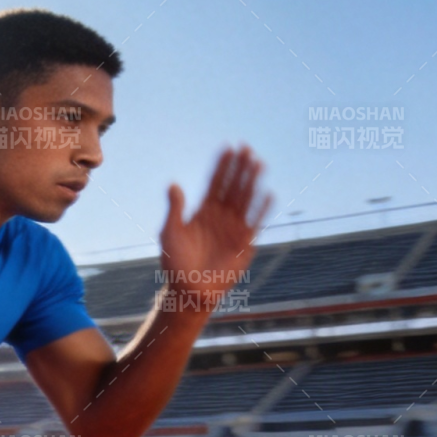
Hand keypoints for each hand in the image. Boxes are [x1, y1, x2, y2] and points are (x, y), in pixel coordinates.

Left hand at [159, 147, 270, 316]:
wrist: (188, 290)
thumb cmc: (175, 263)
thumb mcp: (170, 233)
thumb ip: (175, 209)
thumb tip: (173, 184)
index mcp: (203, 211)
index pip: (215, 182)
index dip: (222, 166)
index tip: (228, 147)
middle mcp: (221, 215)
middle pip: (233, 186)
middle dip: (239, 168)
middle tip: (246, 148)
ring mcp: (234, 227)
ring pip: (245, 199)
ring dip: (252, 181)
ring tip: (258, 163)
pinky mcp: (244, 242)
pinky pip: (255, 222)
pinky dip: (261, 208)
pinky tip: (267, 193)